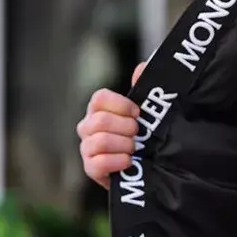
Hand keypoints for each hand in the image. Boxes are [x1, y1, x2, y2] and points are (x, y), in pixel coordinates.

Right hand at [76, 63, 145, 189]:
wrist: (149, 167)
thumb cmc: (145, 136)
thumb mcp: (149, 113)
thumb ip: (144, 90)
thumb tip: (141, 68)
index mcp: (99, 109)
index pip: (99, 98)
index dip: (121, 104)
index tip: (138, 112)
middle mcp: (88, 127)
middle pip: (100, 120)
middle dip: (126, 127)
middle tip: (139, 133)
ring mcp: (87, 148)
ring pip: (100, 141)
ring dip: (124, 145)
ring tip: (136, 149)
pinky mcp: (91, 169)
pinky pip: (98, 163)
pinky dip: (118, 162)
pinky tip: (129, 161)